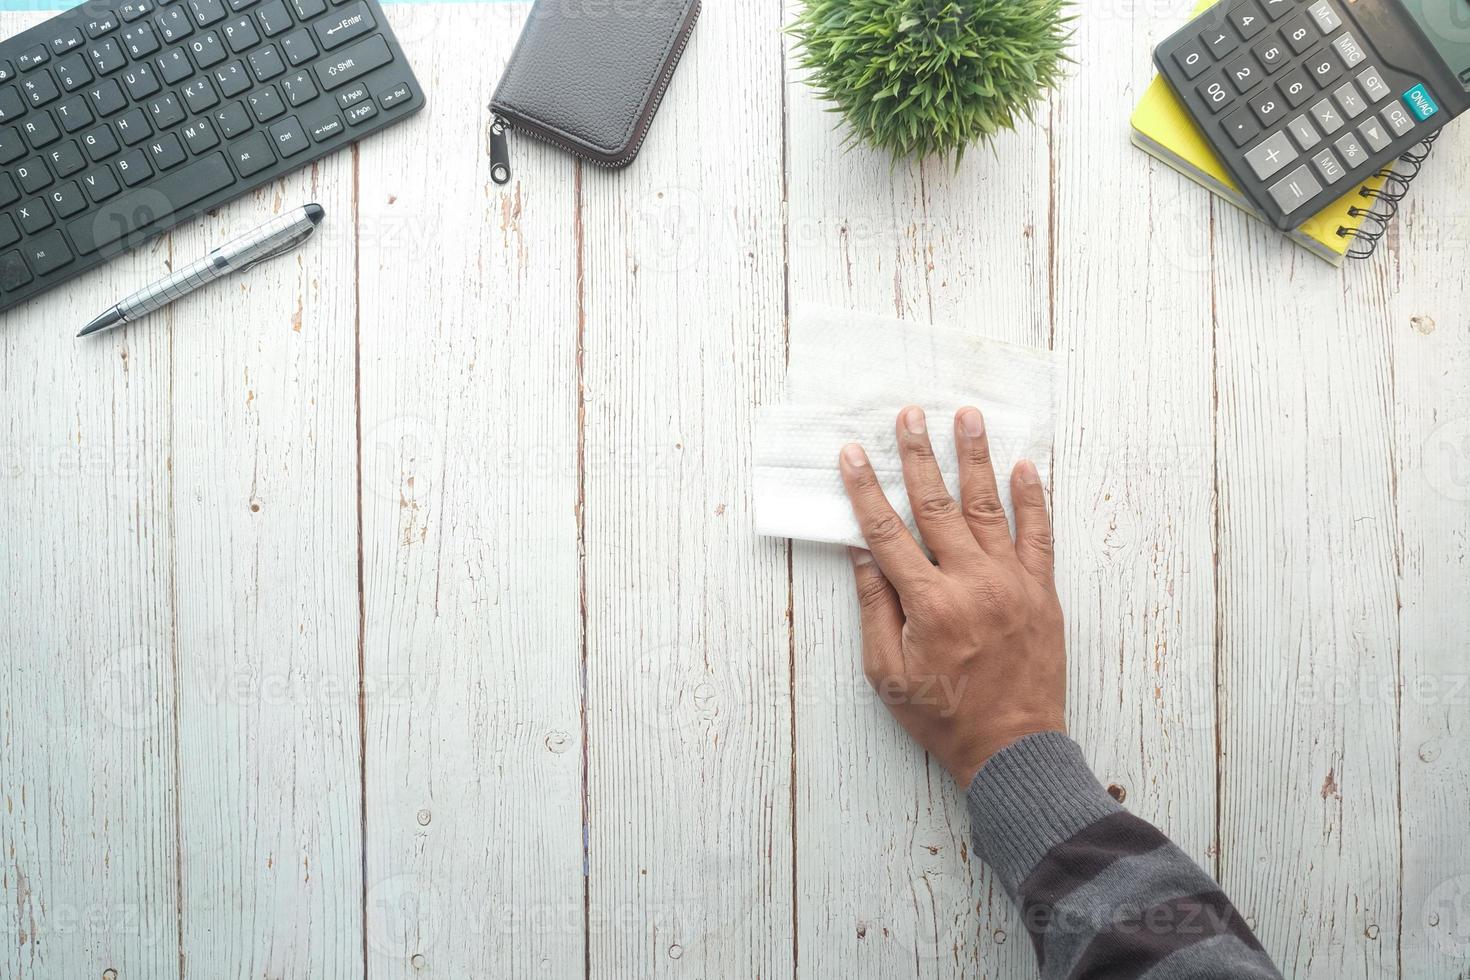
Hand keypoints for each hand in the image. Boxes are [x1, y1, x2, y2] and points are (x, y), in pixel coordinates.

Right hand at [840, 405, 1065, 787]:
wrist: (1014, 748)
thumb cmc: (944, 716)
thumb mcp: (888, 673)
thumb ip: (876, 609)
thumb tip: (861, 555)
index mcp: (930, 604)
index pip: (888, 533)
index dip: (867, 490)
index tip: (854, 453)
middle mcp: (972, 583)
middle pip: (938, 506)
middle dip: (919, 456)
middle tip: (909, 415)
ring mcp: (1012, 583)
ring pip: (990, 507)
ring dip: (975, 458)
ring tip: (967, 416)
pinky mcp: (1042, 591)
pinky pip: (1039, 534)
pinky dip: (1033, 498)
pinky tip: (1024, 465)